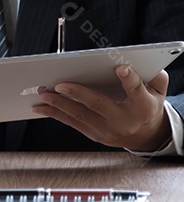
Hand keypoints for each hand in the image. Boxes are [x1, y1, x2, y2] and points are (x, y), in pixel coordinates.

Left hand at [32, 67, 171, 151]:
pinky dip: (56, 114)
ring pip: (81, 116)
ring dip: (59, 104)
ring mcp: (108, 130)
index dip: (129, 80)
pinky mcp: (95, 135)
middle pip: (100, 105)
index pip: (136, 91)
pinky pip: (73, 123)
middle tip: (60, 85)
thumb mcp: (158, 93)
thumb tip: (150, 65)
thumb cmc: (148, 107)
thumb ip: (156, 78)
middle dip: (79, 94)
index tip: (121, 68)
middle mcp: (124, 121)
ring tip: (44, 93)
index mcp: (143, 108)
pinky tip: (42, 107)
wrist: (146, 137)